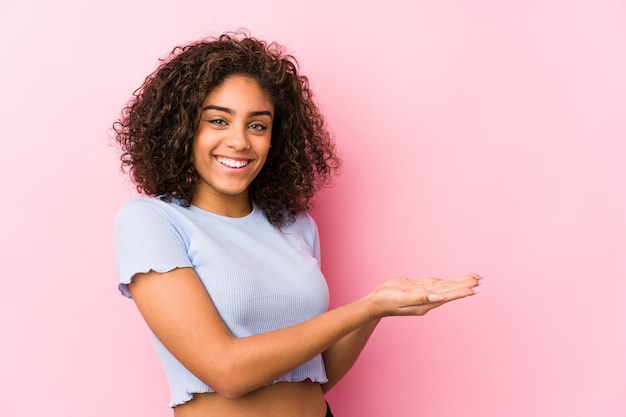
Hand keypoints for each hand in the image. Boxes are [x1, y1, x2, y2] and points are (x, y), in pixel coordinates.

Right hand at [366, 274, 480, 317]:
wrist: (375, 302)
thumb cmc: (386, 301)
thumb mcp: (402, 298)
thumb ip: (420, 297)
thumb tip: (438, 297)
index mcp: (425, 303)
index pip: (447, 296)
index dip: (460, 291)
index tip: (473, 288)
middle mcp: (428, 299)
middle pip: (450, 290)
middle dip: (464, 284)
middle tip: (479, 279)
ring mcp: (423, 293)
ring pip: (445, 286)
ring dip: (458, 282)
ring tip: (473, 278)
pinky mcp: (418, 288)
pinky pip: (436, 284)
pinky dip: (447, 282)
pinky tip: (454, 281)